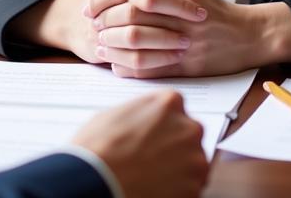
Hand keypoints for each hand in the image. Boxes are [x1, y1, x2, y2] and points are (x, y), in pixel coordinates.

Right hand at [72, 90, 207, 197]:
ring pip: (193, 163)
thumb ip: (142, 112)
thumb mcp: (118, 112)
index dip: (164, 125)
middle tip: (152, 157)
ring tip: (152, 174)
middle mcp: (188, 128)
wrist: (96, 179)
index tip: (155, 135)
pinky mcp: (194, 188)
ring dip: (178, 169)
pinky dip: (178, 189)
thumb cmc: (101, 145)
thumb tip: (146, 120)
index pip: (177, 110)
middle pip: (189, 136)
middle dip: (175, 146)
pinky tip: (156, 187)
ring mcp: (195, 160)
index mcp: (170, 102)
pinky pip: (191, 187)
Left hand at [86, 0, 258, 77]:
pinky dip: (131, 66)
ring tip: (101, 41)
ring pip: (140, 37)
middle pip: (135, 8)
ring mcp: (185, 39)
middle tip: (91, 18)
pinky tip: (117, 65)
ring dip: (115, 40)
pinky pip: (153, 66)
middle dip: (108, 13)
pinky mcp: (189, 65)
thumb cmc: (216, 12)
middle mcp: (182, 13)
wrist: (251, 36)